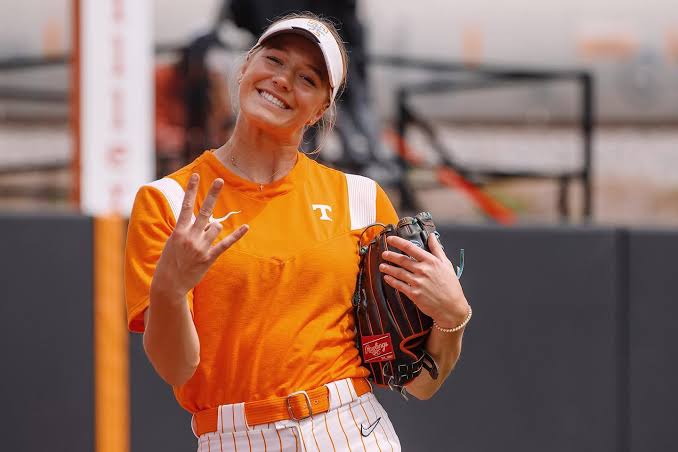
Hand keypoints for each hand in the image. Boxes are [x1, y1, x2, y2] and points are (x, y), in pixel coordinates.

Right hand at [151, 173, 248, 301]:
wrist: (169, 284)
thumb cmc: (170, 262)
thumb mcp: (172, 242)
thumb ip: (186, 229)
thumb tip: (203, 220)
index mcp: (179, 231)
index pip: (186, 206)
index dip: (191, 190)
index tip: (196, 175)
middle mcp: (190, 236)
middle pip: (204, 211)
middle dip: (212, 194)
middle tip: (220, 180)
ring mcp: (200, 247)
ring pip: (215, 227)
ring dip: (214, 228)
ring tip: (204, 239)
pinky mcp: (209, 257)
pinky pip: (225, 243)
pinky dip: (236, 235)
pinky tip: (245, 227)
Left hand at [379, 234, 468, 327]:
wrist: (451, 307)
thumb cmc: (450, 286)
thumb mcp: (446, 264)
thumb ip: (437, 249)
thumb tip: (432, 236)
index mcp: (431, 261)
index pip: (411, 248)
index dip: (398, 242)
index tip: (390, 239)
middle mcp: (423, 270)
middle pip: (402, 260)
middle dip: (390, 256)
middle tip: (384, 254)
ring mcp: (418, 282)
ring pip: (399, 272)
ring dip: (388, 268)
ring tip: (382, 266)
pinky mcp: (414, 294)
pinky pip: (399, 285)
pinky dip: (391, 281)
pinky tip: (387, 278)